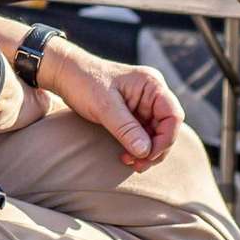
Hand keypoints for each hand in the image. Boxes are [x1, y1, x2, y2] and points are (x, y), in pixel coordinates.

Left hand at [39, 47, 181, 169]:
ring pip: (156, 134)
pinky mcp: (134, 113)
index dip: (166, 139)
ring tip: (129, 162)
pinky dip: (137, 147)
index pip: (173, 116)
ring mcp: (144, 103)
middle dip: (155, 149)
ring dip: (146, 151)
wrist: (66, 74)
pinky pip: (143, 134)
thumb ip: (126, 129)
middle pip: (167, 127)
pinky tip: (126, 156)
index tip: (148, 155)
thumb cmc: (85, 82)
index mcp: (152, 84)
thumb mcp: (104, 106)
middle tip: (138, 165)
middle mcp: (152, 93)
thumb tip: (145, 152)